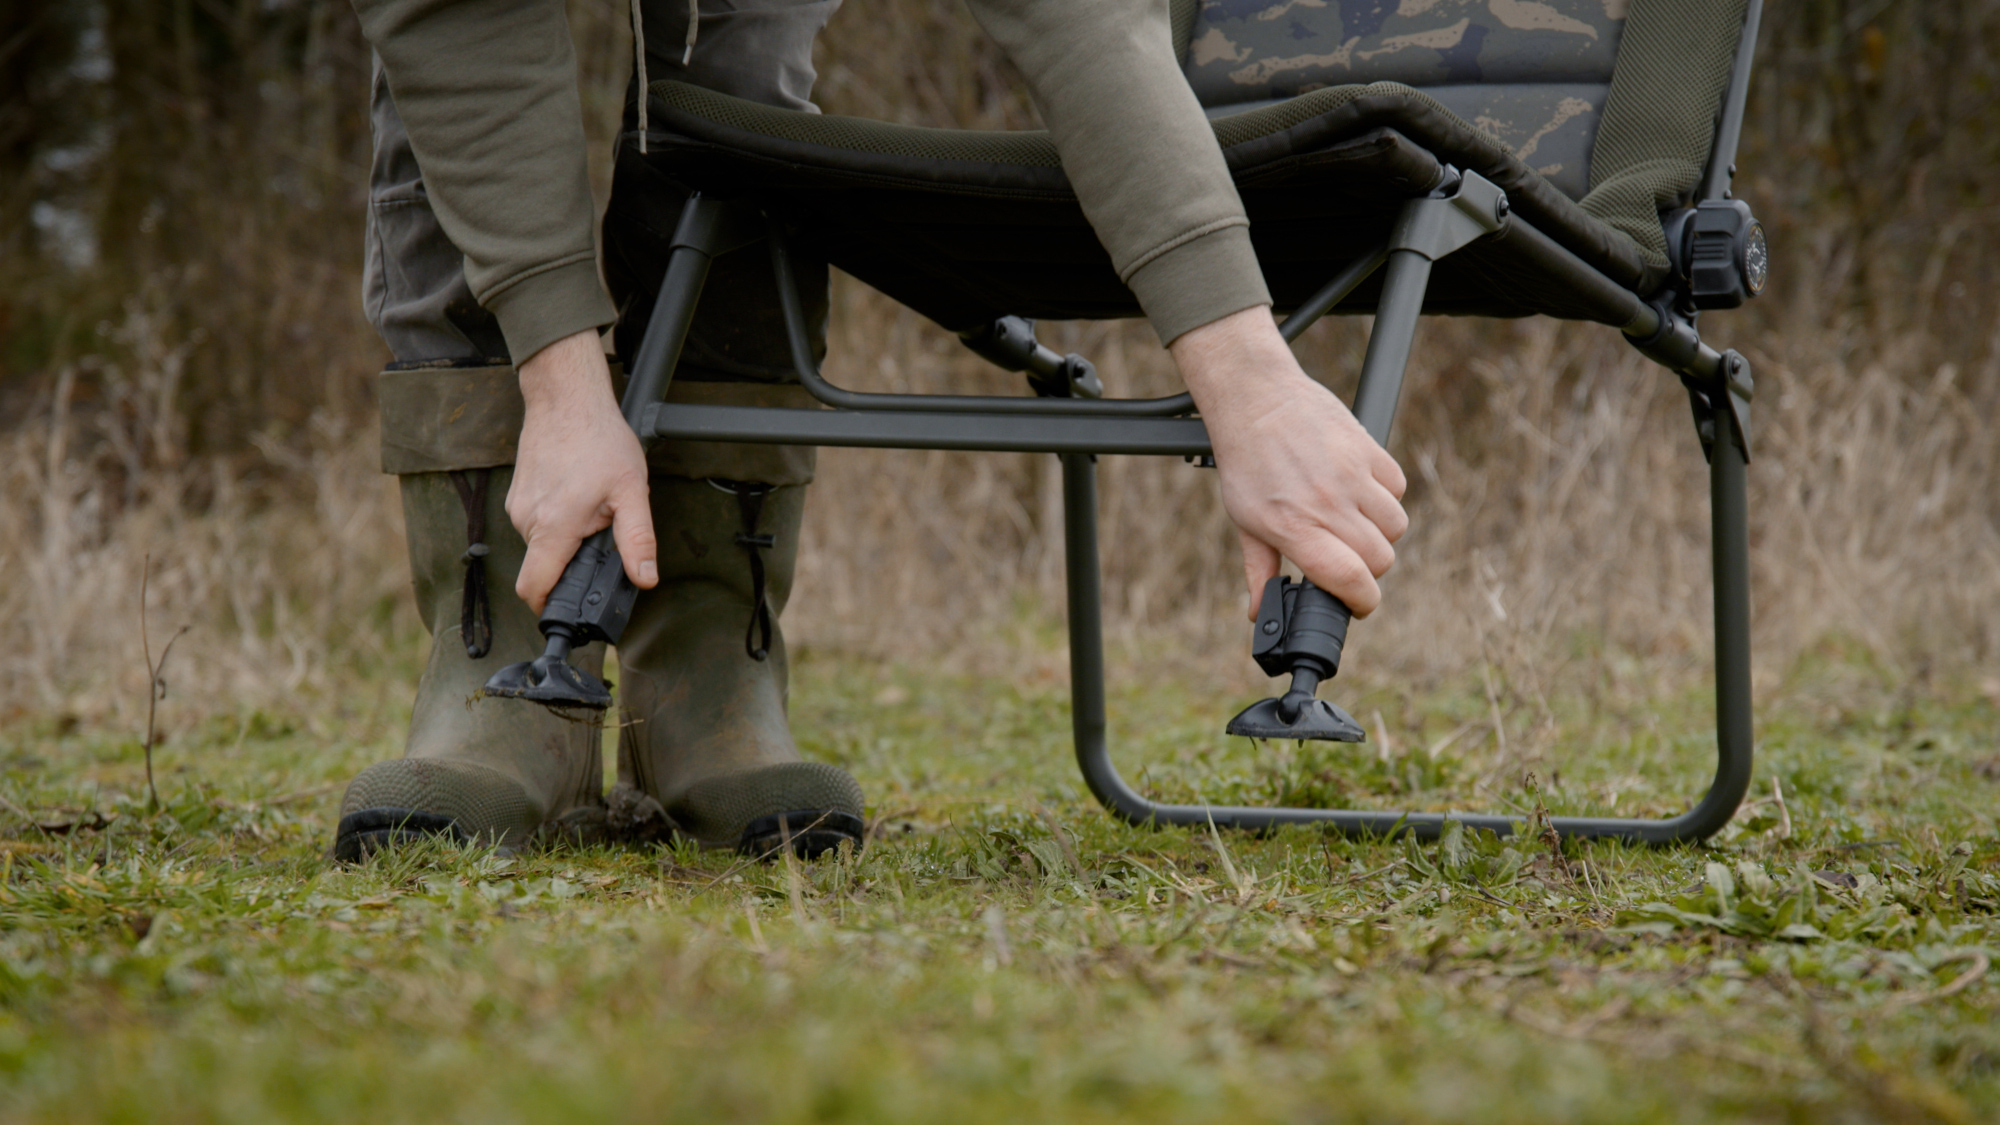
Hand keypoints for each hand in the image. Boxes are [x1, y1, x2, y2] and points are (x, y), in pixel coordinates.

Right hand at [506, 330, 657, 613]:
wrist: (567, 399)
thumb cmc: (600, 440)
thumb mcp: (632, 492)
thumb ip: (638, 540)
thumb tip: (645, 579)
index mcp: (554, 527)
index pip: (534, 589)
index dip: (550, 608)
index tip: (570, 610)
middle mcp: (527, 521)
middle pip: (543, 568)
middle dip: (572, 567)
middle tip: (600, 541)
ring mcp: (519, 507)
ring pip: (540, 546)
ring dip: (566, 541)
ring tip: (592, 510)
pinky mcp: (518, 496)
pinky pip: (535, 524)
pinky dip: (557, 522)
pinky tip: (577, 497)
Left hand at [1170, 306, 1408, 618]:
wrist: (1255, 399)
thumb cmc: (1246, 463)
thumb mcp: (1245, 520)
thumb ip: (1259, 569)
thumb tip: (1259, 613)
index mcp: (1295, 527)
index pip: (1352, 580)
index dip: (1362, 601)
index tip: (1357, 603)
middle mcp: (1327, 504)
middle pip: (1380, 559)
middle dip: (1367, 569)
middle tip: (1347, 558)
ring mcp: (1351, 474)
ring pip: (1394, 527)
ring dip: (1379, 533)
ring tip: (1352, 522)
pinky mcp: (1367, 448)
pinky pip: (1397, 488)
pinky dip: (1384, 496)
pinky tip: (1359, 492)